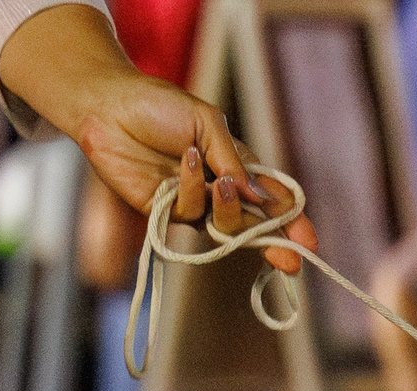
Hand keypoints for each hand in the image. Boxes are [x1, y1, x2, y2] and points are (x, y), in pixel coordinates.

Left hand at [0, 4, 315, 273]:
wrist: (107, 106)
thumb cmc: (158, 106)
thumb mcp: (207, 123)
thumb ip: (234, 160)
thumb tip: (259, 198)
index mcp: (235, 166)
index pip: (269, 200)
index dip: (290, 220)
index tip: (308, 239)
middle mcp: (217, 190)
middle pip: (254, 226)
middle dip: (274, 243)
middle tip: (291, 258)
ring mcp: (191, 204)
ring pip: (225, 227)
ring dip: (231, 209)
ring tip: (223, 181)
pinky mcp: (163, 212)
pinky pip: (190, 213)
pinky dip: (193, 189)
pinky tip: (184, 162)